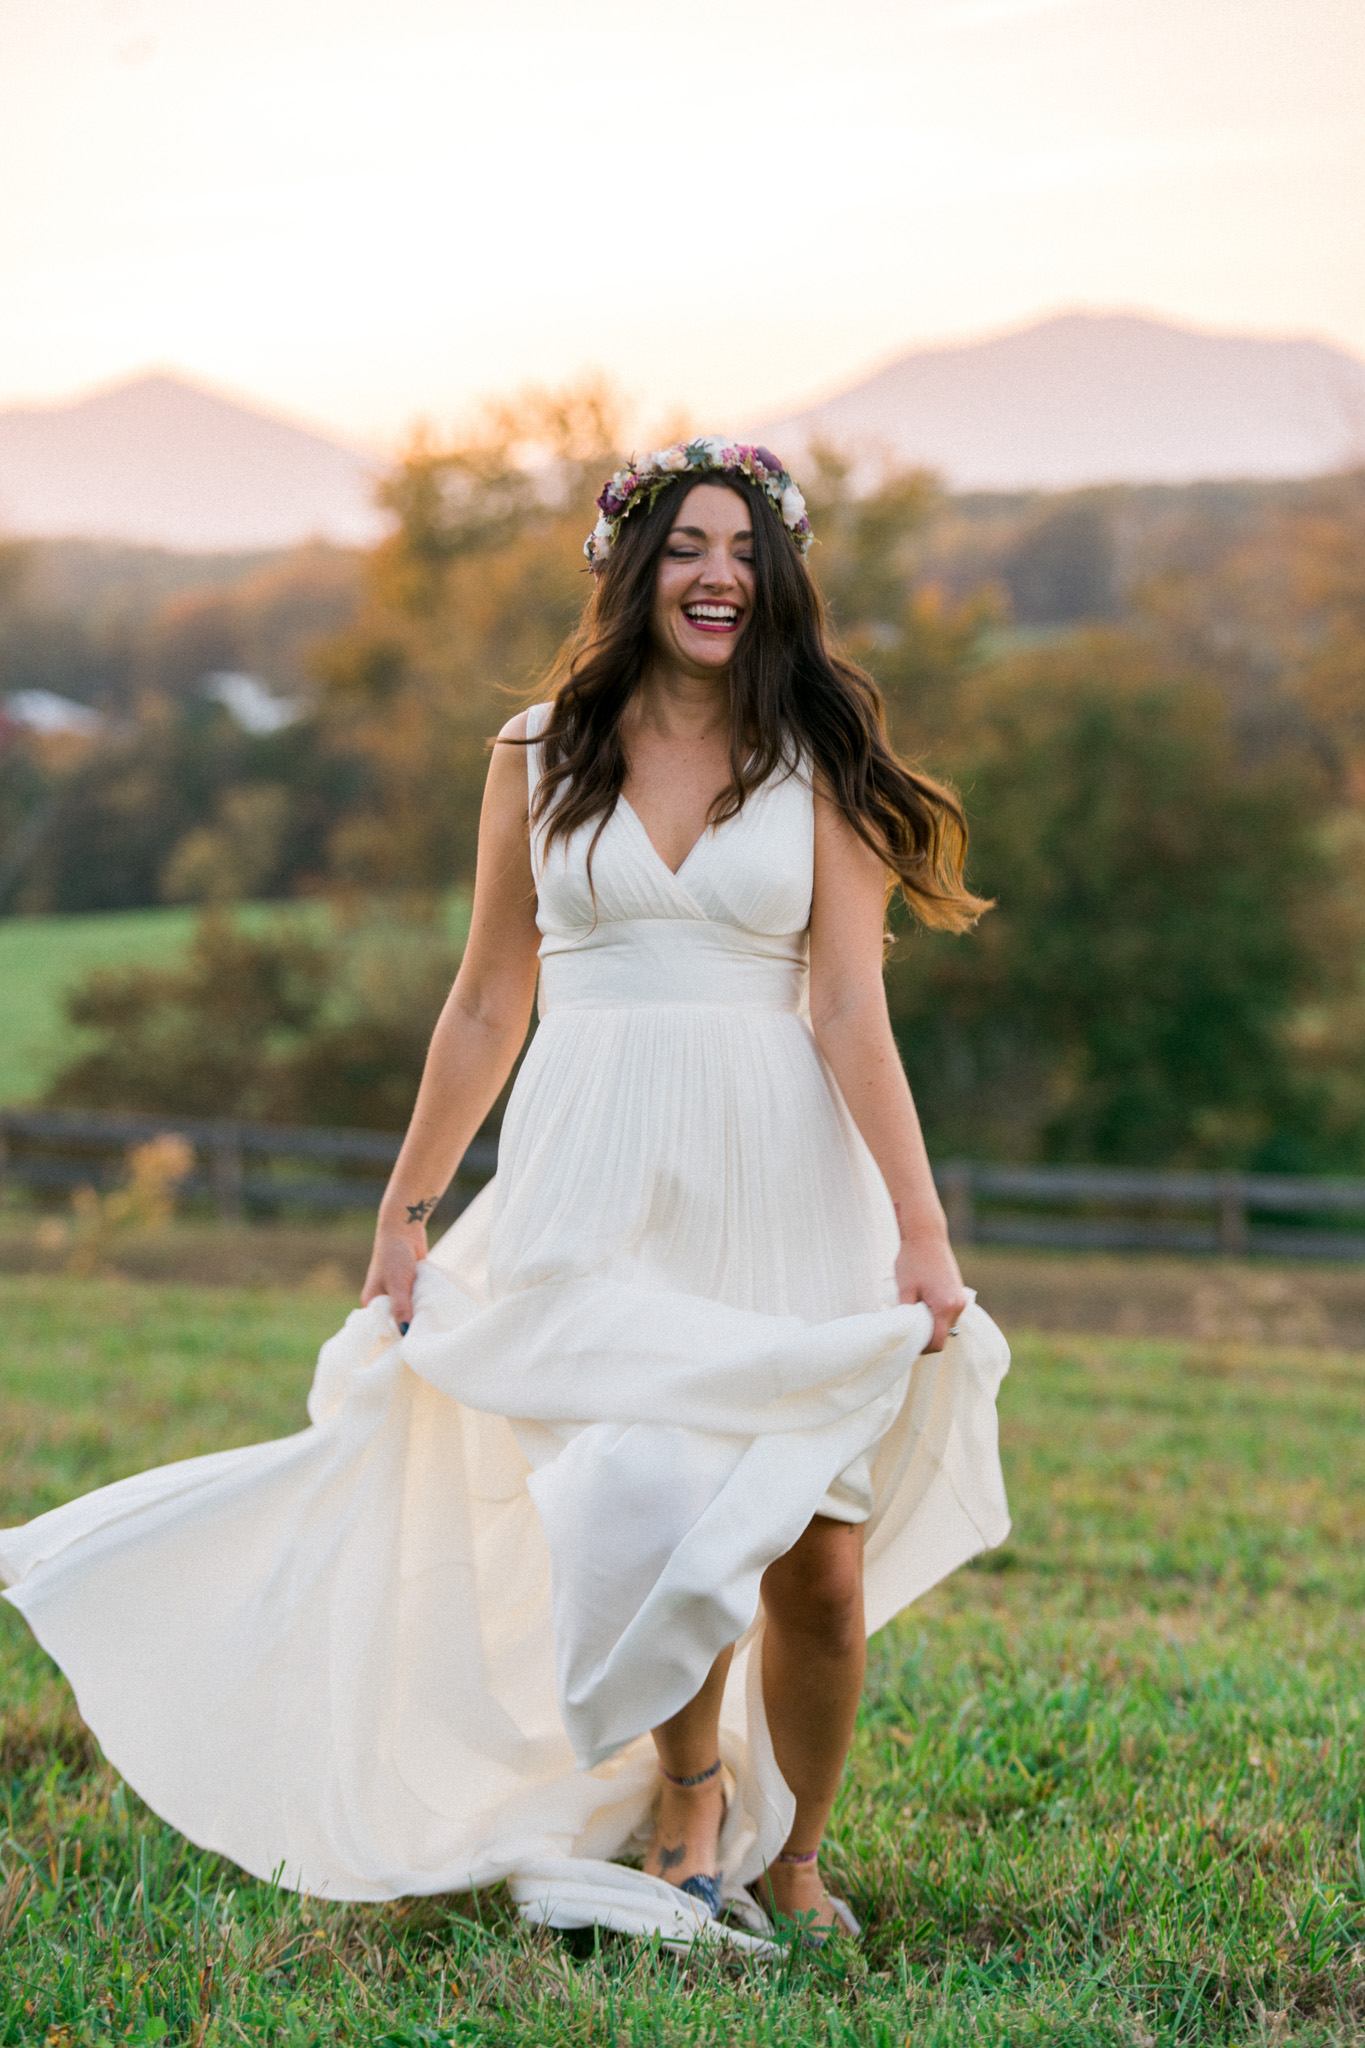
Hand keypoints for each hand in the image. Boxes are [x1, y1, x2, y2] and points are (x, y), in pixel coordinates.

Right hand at [361, 1221, 427, 1332]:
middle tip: (425, 1342)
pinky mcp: (411, 1285)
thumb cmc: (394, 1255)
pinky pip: (419, 1300)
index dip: (394, 1338)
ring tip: (434, 1332)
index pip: (382, 1327)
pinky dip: (426, 1304)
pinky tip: (438, 1314)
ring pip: (410, 1310)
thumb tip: (405, 1334)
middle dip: (410, 1328)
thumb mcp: (397, 1285)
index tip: (409, 1350)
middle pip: (397, 1320)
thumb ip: (400, 1308)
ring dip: (420, 1316)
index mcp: (372, 1301)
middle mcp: (384, 1299)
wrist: (404, 1228)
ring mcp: (398, 1292)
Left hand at [895, 1229, 966, 1352]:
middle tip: (907, 1328)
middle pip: (943, 1335)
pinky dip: (936, 1314)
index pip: (937, 1343)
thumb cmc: (912, 1260)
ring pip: (946, 1325)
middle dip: (926, 1336)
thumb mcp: (904, 1290)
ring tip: (914, 1311)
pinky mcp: (959, 1292)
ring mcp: (961, 1299)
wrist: (926, 1235)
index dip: (921, 1349)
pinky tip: (922, 1303)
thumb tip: (906, 1334)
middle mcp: (958, 1306)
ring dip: (931, 1324)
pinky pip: (948, 1313)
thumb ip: (907, 1316)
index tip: (907, 1343)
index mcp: (945, 1307)